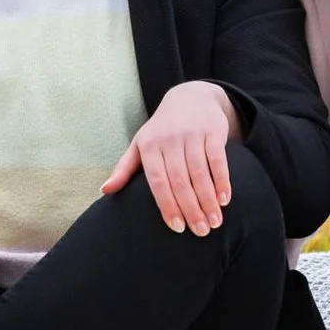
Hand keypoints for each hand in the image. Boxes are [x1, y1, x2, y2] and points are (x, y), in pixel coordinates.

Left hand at [102, 79, 240, 235]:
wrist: (190, 97)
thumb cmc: (161, 130)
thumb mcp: (140, 145)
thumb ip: (124, 169)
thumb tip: (105, 191)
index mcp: (149, 147)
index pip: (158, 182)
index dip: (168, 206)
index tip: (177, 228)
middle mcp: (170, 140)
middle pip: (180, 181)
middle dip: (191, 209)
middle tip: (200, 232)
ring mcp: (192, 135)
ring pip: (200, 173)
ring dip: (208, 201)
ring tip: (214, 222)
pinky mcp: (213, 131)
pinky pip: (218, 160)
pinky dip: (222, 181)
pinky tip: (224, 200)